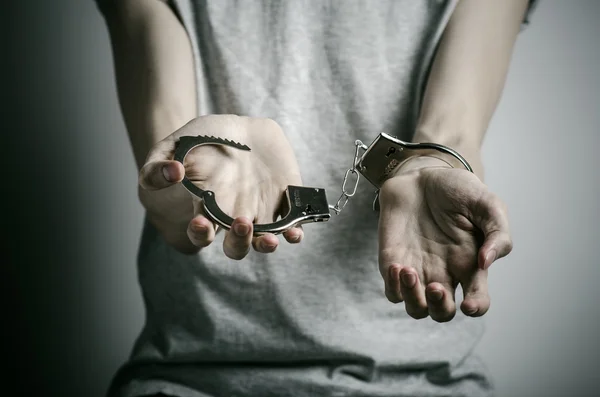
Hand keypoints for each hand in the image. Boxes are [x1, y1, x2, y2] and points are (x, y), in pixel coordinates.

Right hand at [138, 115, 303, 257]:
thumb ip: (158, 166)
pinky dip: (294, 233)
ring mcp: (261, 210)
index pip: (202, 233)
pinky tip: (295, 233)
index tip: (199, 222)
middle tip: (240, 223)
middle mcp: (235, 215)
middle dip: (238, 242)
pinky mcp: (284, 201)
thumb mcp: (173, 146)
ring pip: (264, 241)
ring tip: (270, 240)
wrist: (236, 128)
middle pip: (237, 246)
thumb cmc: (201, 140)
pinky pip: (291, 225)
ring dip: (267, 245)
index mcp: (207, 208)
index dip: (200, 233)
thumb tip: (172, 173)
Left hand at [378, 156, 511, 321]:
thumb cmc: (457, 189)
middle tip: (435, 286)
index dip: (476, 308)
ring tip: (409, 270)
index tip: (469, 304)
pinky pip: (392, 290)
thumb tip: (486, 262)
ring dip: (413, 299)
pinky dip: (393, 287)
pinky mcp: (393, 261)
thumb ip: (497, 232)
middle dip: (439, 308)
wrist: (420, 174)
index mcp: (470, 265)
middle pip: (442, 312)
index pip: (477, 301)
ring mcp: (418, 269)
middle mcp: (444, 273)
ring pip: (415, 308)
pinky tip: (397, 266)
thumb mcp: (487, 204)